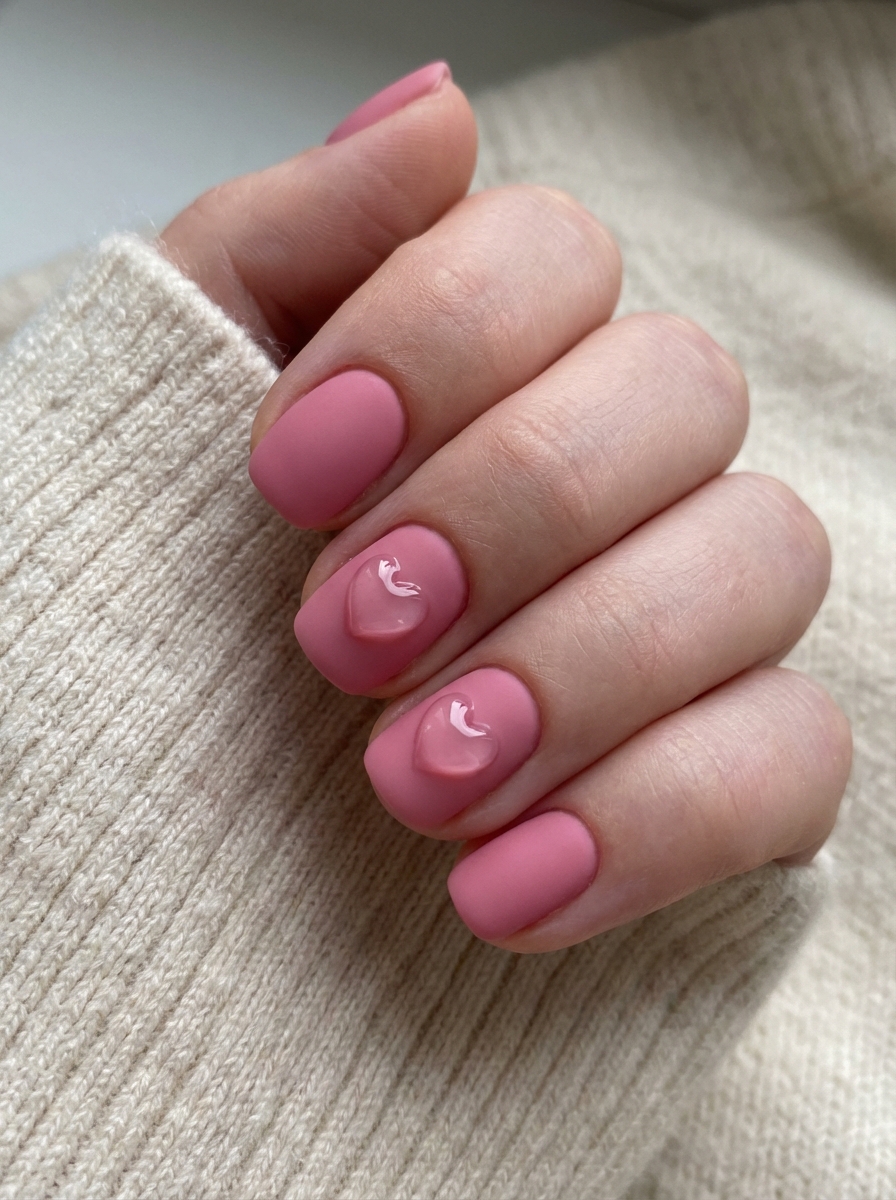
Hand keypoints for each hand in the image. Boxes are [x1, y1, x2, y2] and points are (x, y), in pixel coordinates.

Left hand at [161, 66, 850, 951]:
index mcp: (483, 375)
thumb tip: (433, 114)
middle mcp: (614, 476)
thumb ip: (276, 254)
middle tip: (347, 634)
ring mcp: (691, 625)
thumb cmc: (152, 640)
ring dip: (584, 666)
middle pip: (682, 388)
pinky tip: (501, 889)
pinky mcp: (733, 777)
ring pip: (766, 557)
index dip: (439, 338)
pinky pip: (796, 760)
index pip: (556, 252)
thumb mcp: (160, 434)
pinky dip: (656, 821)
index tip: (289, 475)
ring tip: (412, 781)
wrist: (164, 862)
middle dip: (513, 506)